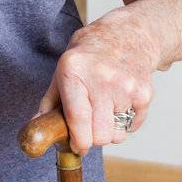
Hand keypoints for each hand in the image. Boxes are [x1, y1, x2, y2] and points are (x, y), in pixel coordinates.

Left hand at [33, 13, 156, 154]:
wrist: (129, 34)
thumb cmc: (90, 54)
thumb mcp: (63, 68)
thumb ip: (50, 101)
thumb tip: (37, 127)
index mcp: (74, 71)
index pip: (78, 119)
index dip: (77, 141)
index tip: (76, 147)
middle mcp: (101, 78)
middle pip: (99, 136)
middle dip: (92, 138)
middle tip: (89, 126)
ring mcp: (126, 86)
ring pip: (117, 135)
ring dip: (109, 131)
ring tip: (104, 109)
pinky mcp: (144, 94)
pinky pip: (132, 127)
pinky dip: (125, 123)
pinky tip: (119, 102)